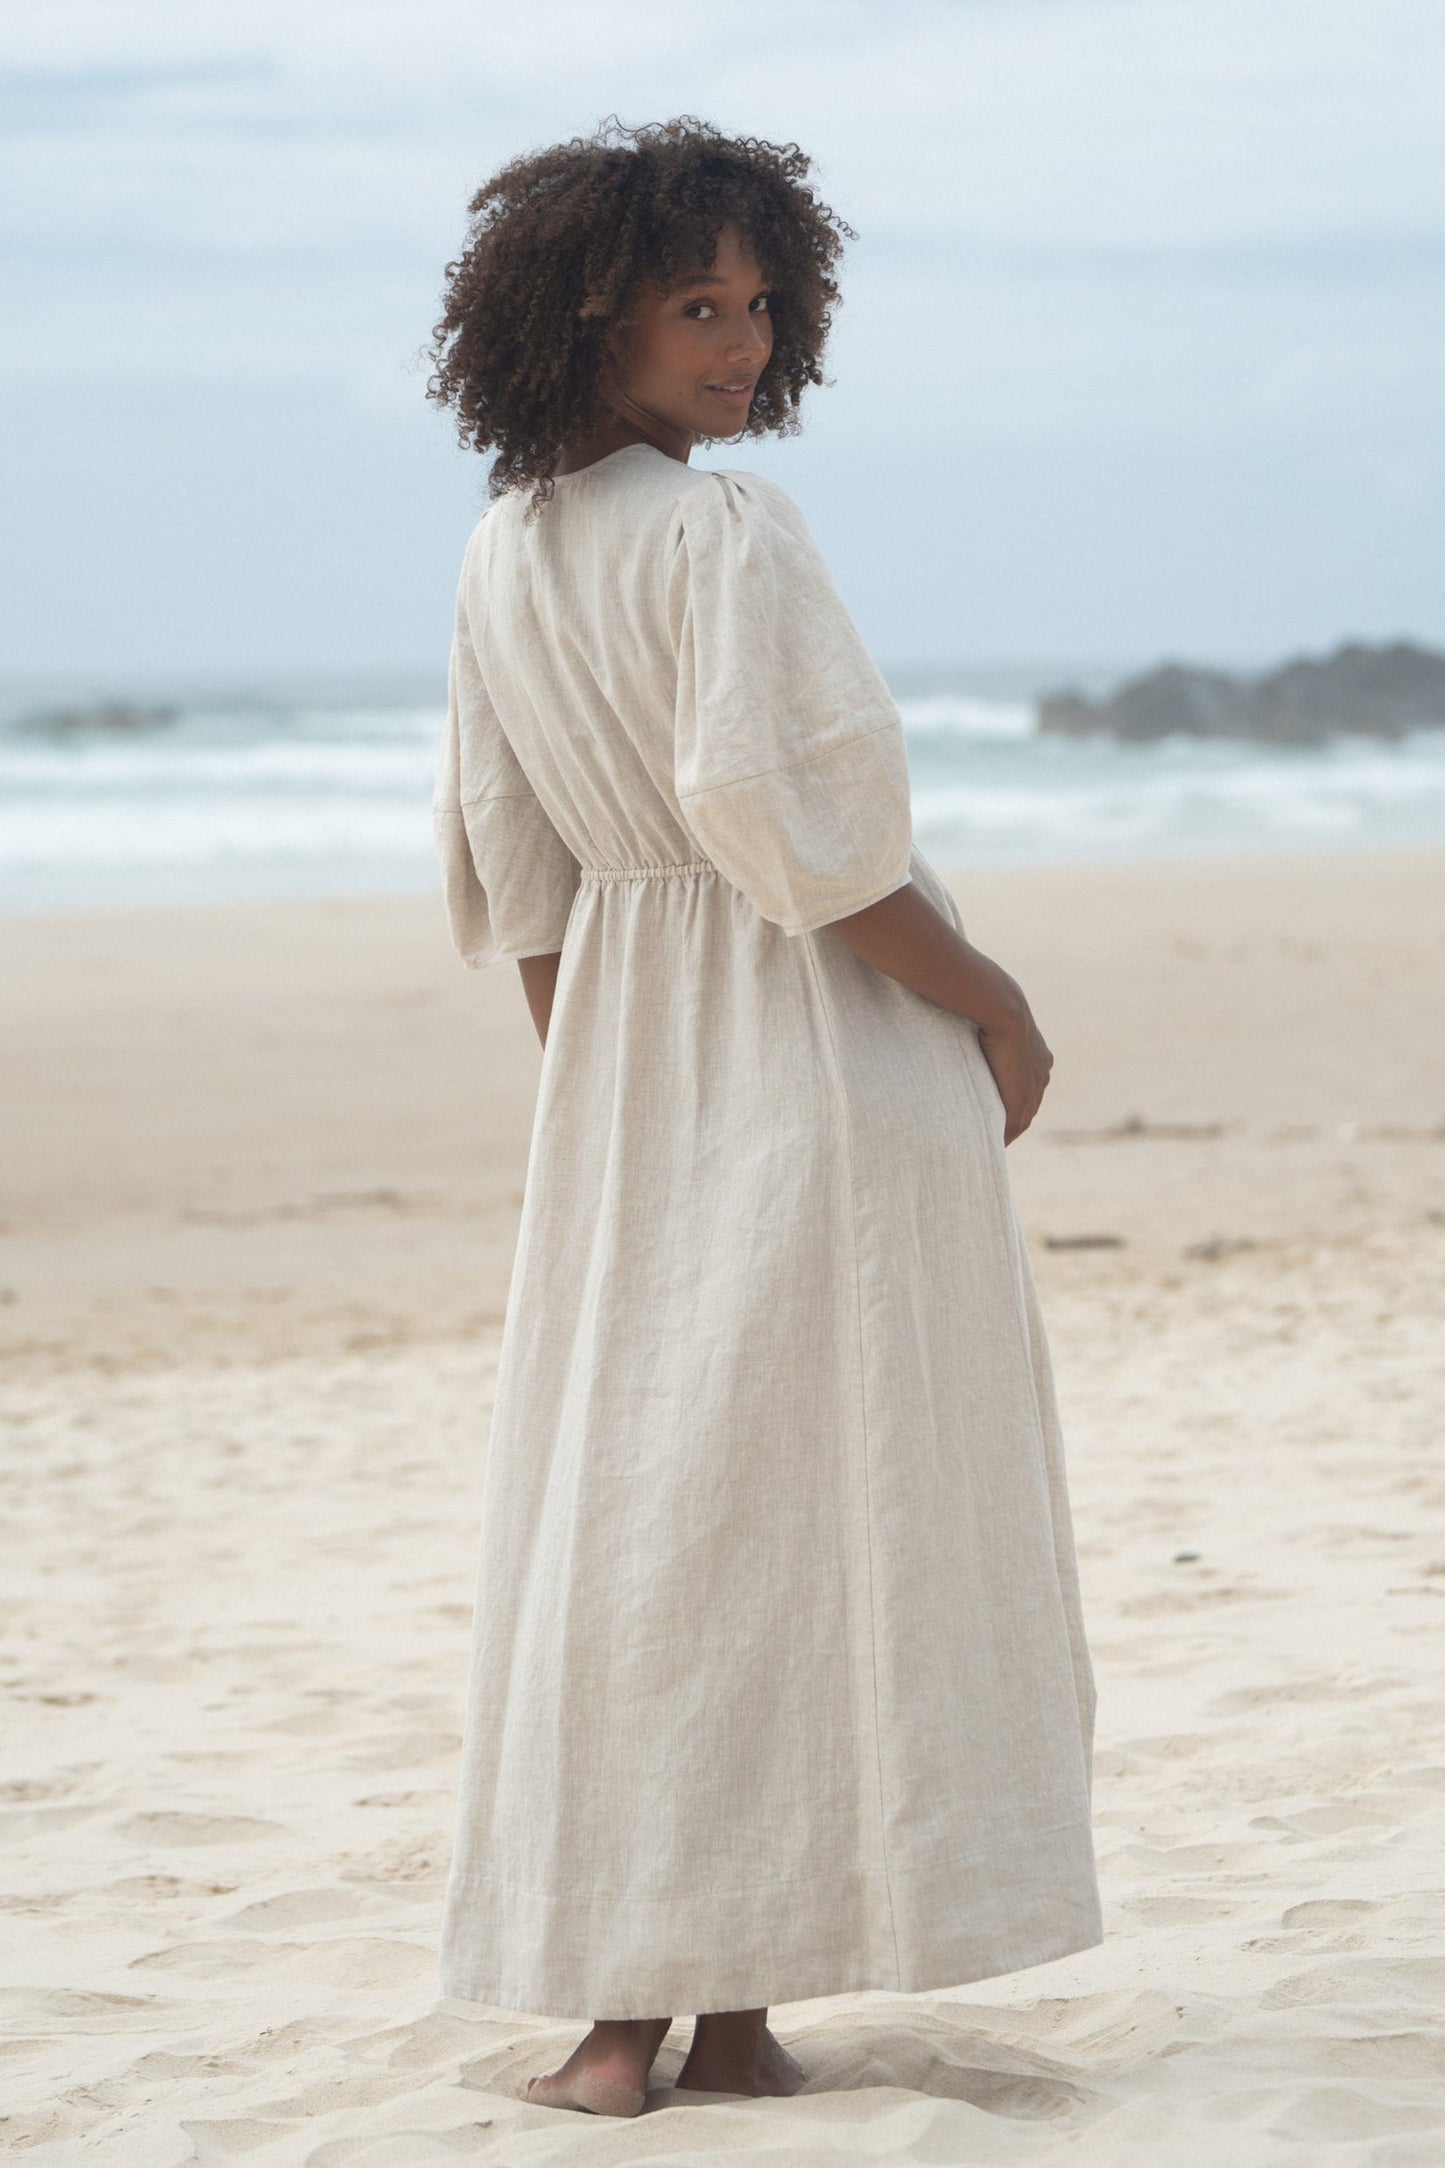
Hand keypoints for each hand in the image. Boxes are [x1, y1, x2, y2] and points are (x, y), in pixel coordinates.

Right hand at [977, 1008, 1053, 1144]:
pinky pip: (1015, 1124)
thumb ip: (987, 1026)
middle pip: (1029, 1104)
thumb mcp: (992, 1016)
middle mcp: (1043, 1072)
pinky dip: (1005, 1136)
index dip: (1015, 1097)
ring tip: (993, 1142)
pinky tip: (993, 1144)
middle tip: (997, 1132)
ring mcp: (1035, 1085)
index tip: (1000, 1107)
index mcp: (1040, 1055)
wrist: (1002, 1008)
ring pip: (1023, 1116)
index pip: (1029, 1084)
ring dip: (1009, 1130)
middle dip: (1014, 1118)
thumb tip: (969, 1017)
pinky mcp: (1022, 1096)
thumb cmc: (990, 1002)